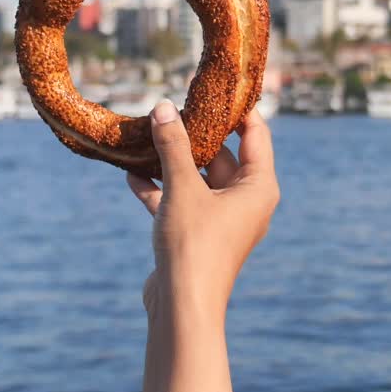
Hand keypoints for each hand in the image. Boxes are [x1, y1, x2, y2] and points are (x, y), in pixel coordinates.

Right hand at [127, 99, 279, 324]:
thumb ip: (173, 146)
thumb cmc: (193, 244)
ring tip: (144, 137)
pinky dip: (160, 189)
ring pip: (198, 180)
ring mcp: (222, 220)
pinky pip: (182, 202)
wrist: (182, 306)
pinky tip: (131, 174)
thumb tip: (163, 108)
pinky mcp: (198, 235)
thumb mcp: (182, 187)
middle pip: (223, 156)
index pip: (256, 134)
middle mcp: (247, 202)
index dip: (237, 109)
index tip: (216, 85)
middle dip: (193, 136)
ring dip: (171, 163)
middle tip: (168, 110)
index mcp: (259, 186)